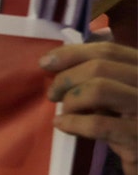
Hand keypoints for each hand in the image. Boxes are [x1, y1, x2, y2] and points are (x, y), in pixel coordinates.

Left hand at [42, 42, 137, 174]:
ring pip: (99, 89)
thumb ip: (102, 75)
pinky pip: (97, 124)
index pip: (109, 49)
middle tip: (52, 94)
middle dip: (66, 78)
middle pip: (100, 66)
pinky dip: (72, 122)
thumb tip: (57, 60)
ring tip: (64, 112)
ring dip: (71, 100)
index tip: (46, 62)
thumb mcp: (121, 93)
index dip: (72, 53)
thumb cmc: (133, 123)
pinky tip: (62, 124)